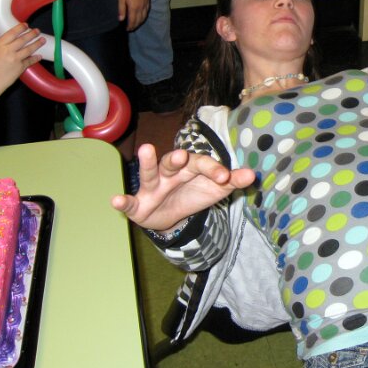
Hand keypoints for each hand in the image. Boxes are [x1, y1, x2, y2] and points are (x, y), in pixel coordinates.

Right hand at [0, 23, 43, 89]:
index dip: (20, 28)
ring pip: (29, 49)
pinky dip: (36, 58)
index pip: (12, 33)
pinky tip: (40, 56)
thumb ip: (1, 45)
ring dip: (37, 44)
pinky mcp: (20, 67)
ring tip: (43, 40)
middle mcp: (7, 50)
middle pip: (22, 40)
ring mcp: (15, 59)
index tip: (26, 25)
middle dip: (32, 34)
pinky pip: (30, 61)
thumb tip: (10, 39)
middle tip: (38, 31)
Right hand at [111, 143, 255, 231]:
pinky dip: (123, 202)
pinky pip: (130, 203)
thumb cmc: (193, 195)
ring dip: (148, 163)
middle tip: (182, 156)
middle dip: (177, 159)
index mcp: (190, 168)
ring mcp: (152, 187)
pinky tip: (116, 200)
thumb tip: (251, 175)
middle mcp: (169, 173)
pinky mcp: (139, 204)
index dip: (212, 169)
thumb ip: (231, 182)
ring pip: (150, 173)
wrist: (172, 218)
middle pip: (173, 163)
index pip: (201, 164)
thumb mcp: (214, 190)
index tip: (224, 178)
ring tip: (146, 150)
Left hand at [118, 0, 148, 30]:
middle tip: (131, 28)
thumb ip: (121, 9)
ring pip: (144, 16)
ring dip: (140, 22)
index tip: (127, 29)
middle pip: (139, 20)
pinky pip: (147, 11)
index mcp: (134, 7)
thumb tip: (121, 19)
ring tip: (136, 24)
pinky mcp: (148, 0)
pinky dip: (144, 16)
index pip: (133, 20)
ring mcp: (146, 4)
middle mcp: (141, 7)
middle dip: (135, 25)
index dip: (130, 26)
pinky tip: (141, 16)